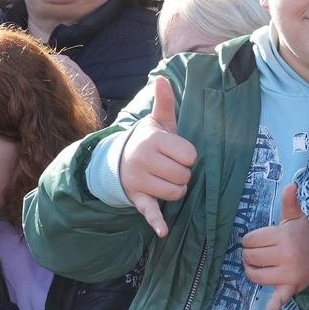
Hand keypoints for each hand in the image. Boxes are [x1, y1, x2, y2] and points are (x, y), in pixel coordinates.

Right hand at [117, 78, 197, 237]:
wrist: (118, 161)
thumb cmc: (147, 141)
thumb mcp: (156, 122)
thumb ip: (164, 103)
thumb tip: (162, 78)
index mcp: (153, 141)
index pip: (190, 155)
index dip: (188, 157)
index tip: (177, 154)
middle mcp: (144, 160)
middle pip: (185, 176)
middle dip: (183, 174)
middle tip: (170, 168)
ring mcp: (139, 180)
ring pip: (176, 193)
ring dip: (177, 191)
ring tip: (165, 180)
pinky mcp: (137, 198)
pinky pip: (149, 211)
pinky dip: (157, 222)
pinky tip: (163, 230)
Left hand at [241, 183, 308, 309]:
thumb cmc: (303, 237)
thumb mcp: (296, 219)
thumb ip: (290, 203)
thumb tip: (290, 184)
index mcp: (284, 236)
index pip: (250, 240)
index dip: (252, 240)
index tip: (263, 241)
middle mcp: (285, 254)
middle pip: (248, 257)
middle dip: (251, 255)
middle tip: (264, 253)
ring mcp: (287, 273)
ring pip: (253, 275)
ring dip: (253, 271)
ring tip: (263, 266)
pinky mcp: (289, 288)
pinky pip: (278, 300)